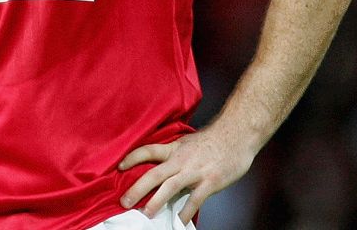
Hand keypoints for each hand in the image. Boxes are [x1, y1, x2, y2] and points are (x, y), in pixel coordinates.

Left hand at [117, 125, 255, 221]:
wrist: (237, 135)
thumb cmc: (213, 140)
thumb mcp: (187, 142)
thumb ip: (174, 154)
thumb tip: (161, 166)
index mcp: (173, 149)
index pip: (147, 151)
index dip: (131, 158)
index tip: (119, 167)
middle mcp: (180, 160)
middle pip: (153, 174)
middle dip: (137, 189)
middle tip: (124, 202)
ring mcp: (195, 172)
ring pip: (170, 187)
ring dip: (156, 201)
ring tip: (145, 213)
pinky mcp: (210, 182)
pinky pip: (195, 200)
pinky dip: (186, 212)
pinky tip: (178, 222)